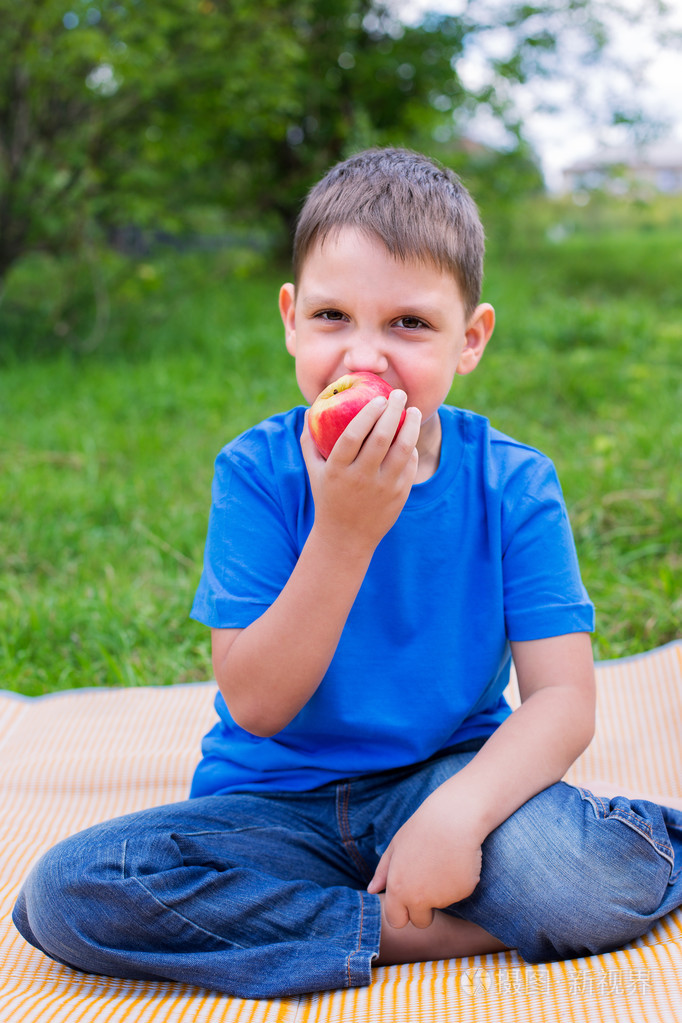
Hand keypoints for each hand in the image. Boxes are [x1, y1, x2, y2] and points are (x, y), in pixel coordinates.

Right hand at [301, 389, 420, 553]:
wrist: (346, 539)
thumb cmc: (328, 498)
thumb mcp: (313, 472)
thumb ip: (309, 441)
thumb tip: (310, 410)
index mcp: (338, 470)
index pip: (354, 435)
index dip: (368, 414)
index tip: (377, 399)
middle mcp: (361, 478)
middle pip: (382, 438)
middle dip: (394, 411)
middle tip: (399, 394)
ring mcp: (382, 488)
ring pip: (403, 450)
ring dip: (412, 426)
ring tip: (414, 411)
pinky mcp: (399, 496)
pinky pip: (409, 465)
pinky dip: (412, 448)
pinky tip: (410, 436)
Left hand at [367, 786, 485, 928]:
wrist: (453, 818)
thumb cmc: (421, 829)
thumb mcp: (396, 846)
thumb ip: (383, 872)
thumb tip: (371, 890)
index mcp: (398, 889)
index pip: (396, 921)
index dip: (402, 913)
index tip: (408, 901)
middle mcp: (419, 899)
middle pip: (421, 922)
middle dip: (424, 910)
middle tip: (429, 881)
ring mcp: (443, 898)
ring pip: (442, 905)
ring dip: (442, 892)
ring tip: (442, 861)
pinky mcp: (463, 892)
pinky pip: (459, 893)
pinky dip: (459, 882)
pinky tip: (457, 860)